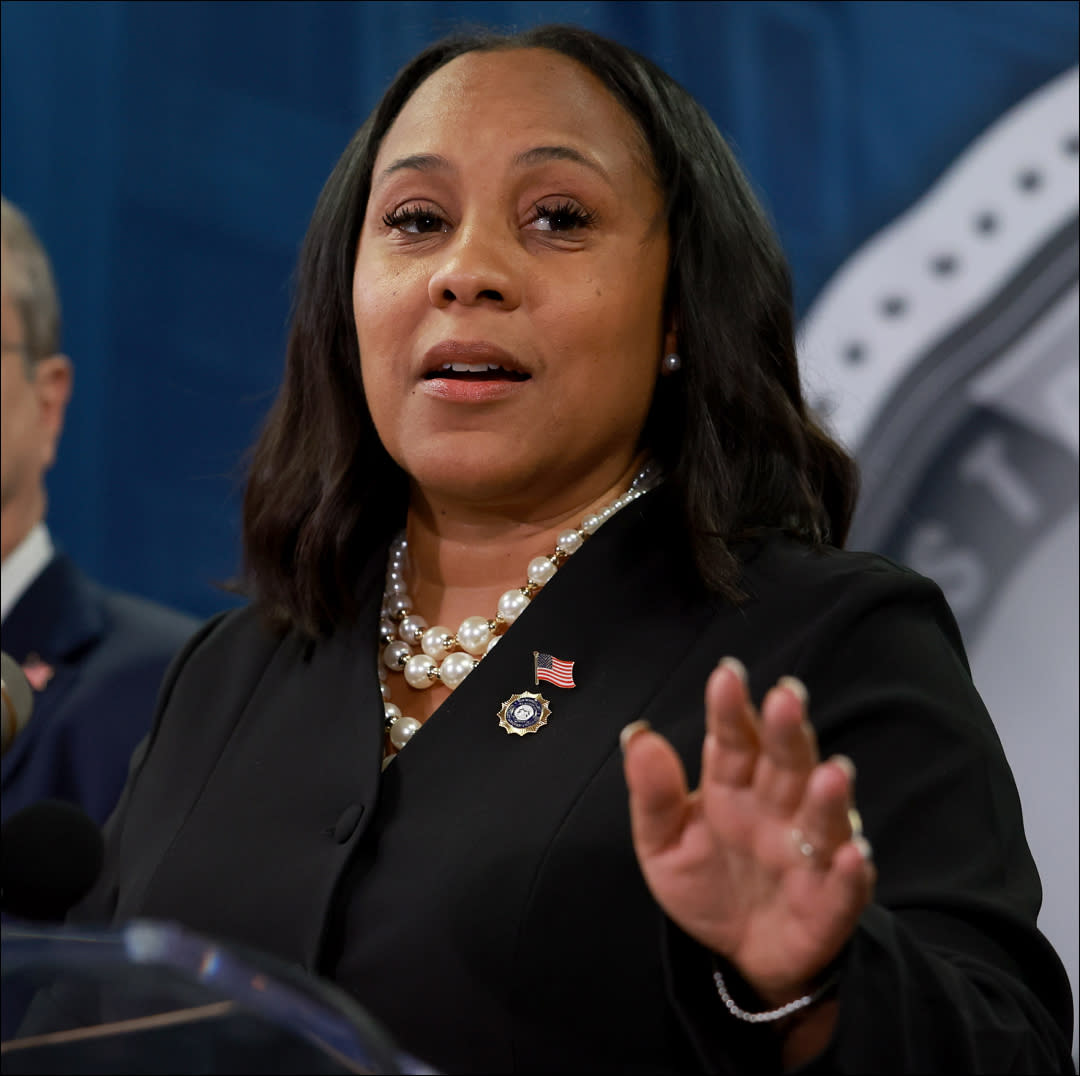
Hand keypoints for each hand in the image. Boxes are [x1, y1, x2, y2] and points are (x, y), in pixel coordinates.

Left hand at [622, 657, 874, 1004]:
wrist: (740, 954)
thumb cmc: (706, 882)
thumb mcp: (662, 843)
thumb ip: (653, 794)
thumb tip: (637, 735)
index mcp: (732, 786)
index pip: (733, 740)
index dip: (731, 710)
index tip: (727, 675)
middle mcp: (776, 809)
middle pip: (785, 764)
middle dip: (787, 733)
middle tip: (786, 697)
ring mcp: (807, 853)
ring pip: (823, 818)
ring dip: (829, 798)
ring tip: (832, 774)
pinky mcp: (831, 901)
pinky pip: (845, 885)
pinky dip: (852, 871)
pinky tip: (853, 855)